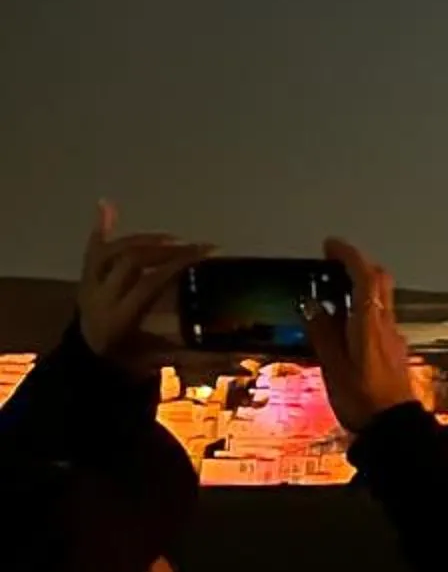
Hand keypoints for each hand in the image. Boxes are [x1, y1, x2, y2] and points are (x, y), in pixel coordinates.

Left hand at [77, 202, 211, 364]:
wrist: (86, 366)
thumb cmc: (127, 363)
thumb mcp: (158, 361)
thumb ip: (193, 356)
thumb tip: (238, 354)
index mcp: (120, 316)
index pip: (150, 281)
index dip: (179, 263)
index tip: (208, 252)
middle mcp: (100, 296)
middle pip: (131, 260)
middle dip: (165, 248)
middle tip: (192, 246)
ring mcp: (89, 285)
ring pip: (112, 251)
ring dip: (143, 239)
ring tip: (171, 238)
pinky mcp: (85, 279)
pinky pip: (91, 250)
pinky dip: (100, 227)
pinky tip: (107, 205)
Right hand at [310, 237, 427, 433]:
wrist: (394, 427)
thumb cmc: (360, 399)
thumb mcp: (332, 367)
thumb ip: (323, 334)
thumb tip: (313, 305)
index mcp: (370, 324)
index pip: (365, 277)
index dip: (349, 256)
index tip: (331, 245)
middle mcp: (386, 325)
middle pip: (380, 282)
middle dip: (358, 265)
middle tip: (333, 264)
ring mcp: (394, 337)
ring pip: (382, 299)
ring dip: (362, 286)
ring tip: (333, 292)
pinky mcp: (394, 350)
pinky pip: (381, 317)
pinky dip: (365, 307)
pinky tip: (347, 322)